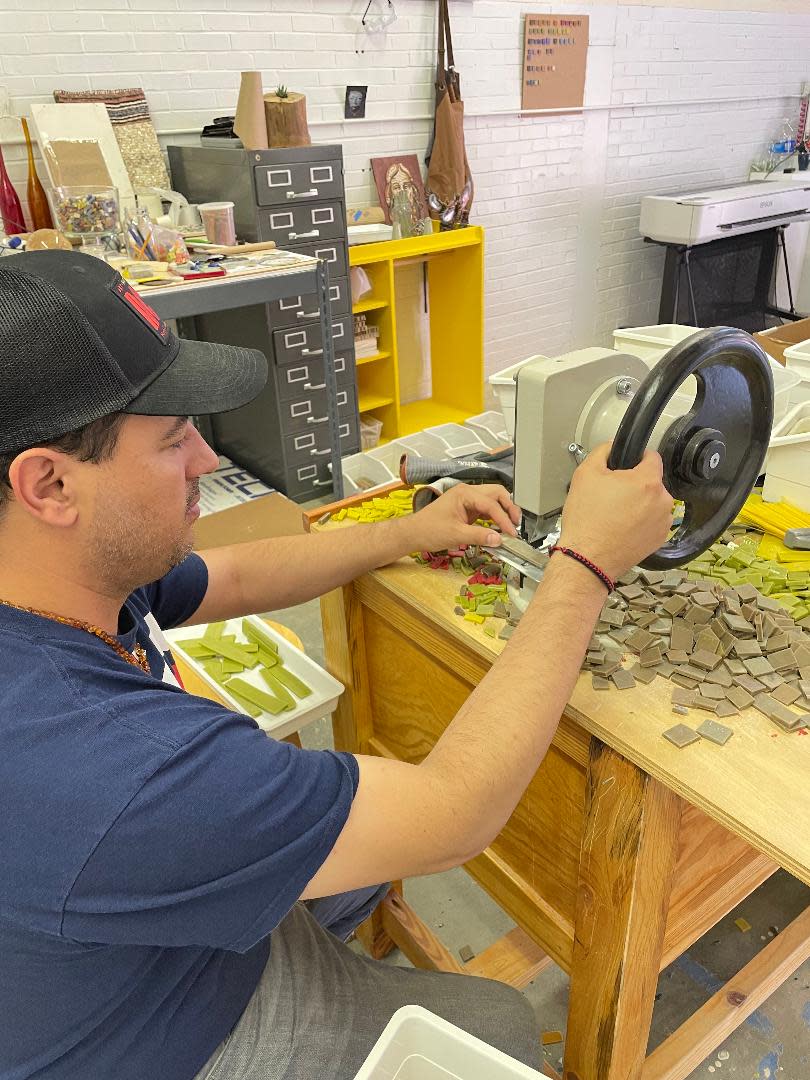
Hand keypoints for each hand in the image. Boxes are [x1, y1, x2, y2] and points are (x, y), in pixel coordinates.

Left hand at [406, 483, 519, 551]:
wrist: (413, 533)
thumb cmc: (428, 530)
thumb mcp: (456, 535)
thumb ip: (479, 536)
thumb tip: (499, 539)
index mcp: (464, 493)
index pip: (491, 504)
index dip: (504, 519)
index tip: (511, 534)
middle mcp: (467, 492)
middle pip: (497, 494)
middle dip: (509, 508)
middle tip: (516, 525)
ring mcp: (467, 500)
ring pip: (493, 500)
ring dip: (503, 511)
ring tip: (511, 526)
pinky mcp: (467, 509)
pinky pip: (486, 509)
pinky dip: (495, 517)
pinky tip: (499, 528)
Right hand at [558, 444, 673, 580]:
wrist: (588, 559)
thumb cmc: (587, 522)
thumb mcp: (585, 474)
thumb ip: (602, 452)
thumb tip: (612, 447)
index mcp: (647, 482)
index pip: (652, 457)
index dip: (636, 458)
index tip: (626, 466)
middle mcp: (662, 501)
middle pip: (652, 482)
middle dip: (634, 485)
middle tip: (611, 496)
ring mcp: (663, 522)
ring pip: (653, 502)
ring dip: (639, 504)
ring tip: (614, 515)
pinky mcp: (659, 539)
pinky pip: (652, 522)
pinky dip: (640, 522)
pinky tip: (621, 528)